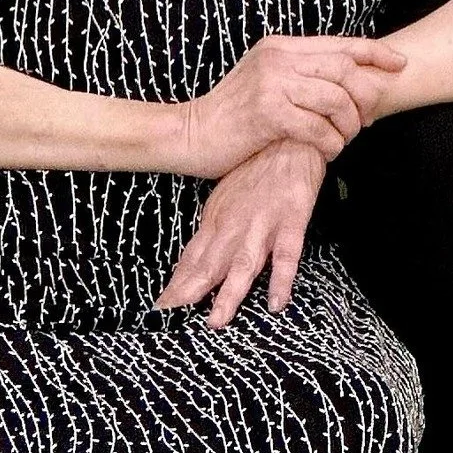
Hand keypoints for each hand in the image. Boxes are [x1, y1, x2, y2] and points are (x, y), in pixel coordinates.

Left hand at [158, 140, 326, 327]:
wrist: (288, 132)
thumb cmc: (256, 165)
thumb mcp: (225, 197)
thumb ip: (211, 232)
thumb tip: (190, 266)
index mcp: (217, 219)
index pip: (192, 259)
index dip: (176, 285)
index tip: (160, 310)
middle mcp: (235, 224)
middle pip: (211, 264)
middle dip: (190, 293)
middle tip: (172, 320)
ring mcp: (263, 223)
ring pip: (244, 263)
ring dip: (229, 292)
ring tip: (216, 320)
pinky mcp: (292, 219)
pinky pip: (287, 254)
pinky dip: (280, 279)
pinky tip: (275, 302)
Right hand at [174, 35, 407, 178]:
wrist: (191, 133)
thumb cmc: (233, 113)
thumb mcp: (266, 79)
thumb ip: (300, 73)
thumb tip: (348, 80)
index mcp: (282, 46)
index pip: (340, 43)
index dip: (375, 53)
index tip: (399, 64)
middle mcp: (279, 58)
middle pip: (345, 68)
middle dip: (366, 96)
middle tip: (366, 120)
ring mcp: (272, 84)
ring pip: (336, 99)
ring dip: (348, 125)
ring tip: (342, 140)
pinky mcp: (268, 113)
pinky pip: (317, 128)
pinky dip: (330, 143)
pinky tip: (326, 152)